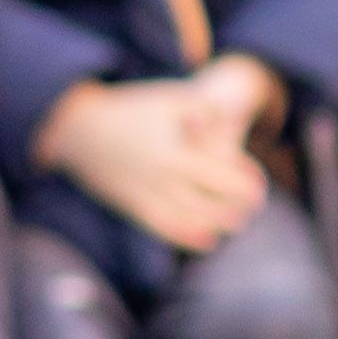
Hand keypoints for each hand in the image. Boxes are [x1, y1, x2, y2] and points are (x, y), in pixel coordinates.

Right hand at [32, 55, 281, 256]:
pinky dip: (188, 237)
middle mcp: (162, 182)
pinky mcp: (134, 207)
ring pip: (189, 223)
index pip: (220, 178)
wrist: (80, 131)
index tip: (258, 186)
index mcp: (175, 155)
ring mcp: (146, 198)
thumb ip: (205, 110)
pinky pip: (164, 229)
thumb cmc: (131, 110)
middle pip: (209, 206)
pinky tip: (207, 240)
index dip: (244, 185)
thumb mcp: (171, 98)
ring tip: (234, 223)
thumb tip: (231, 120)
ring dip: (216, 226)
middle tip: (253, 206)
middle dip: (236, 210)